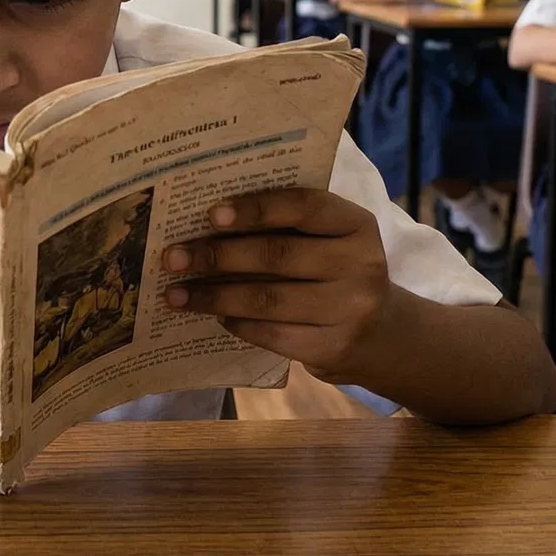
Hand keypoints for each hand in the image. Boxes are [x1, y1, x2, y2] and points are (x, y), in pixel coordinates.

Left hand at [162, 189, 391, 380]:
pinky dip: (237, 323)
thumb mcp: (330, 240)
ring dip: (214, 296)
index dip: (256, 209)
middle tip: (173, 257)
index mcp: (357, 224)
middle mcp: (361, 264)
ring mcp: (351, 310)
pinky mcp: (334, 348)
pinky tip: (215, 315)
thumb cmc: (337, 273)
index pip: (304, 207)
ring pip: (268, 299)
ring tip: (176, 293)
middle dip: (218, 256)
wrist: (383, 334)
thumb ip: (288, 226)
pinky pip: (272, 333)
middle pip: (277, 256)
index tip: (211, 214)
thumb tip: (208, 224)